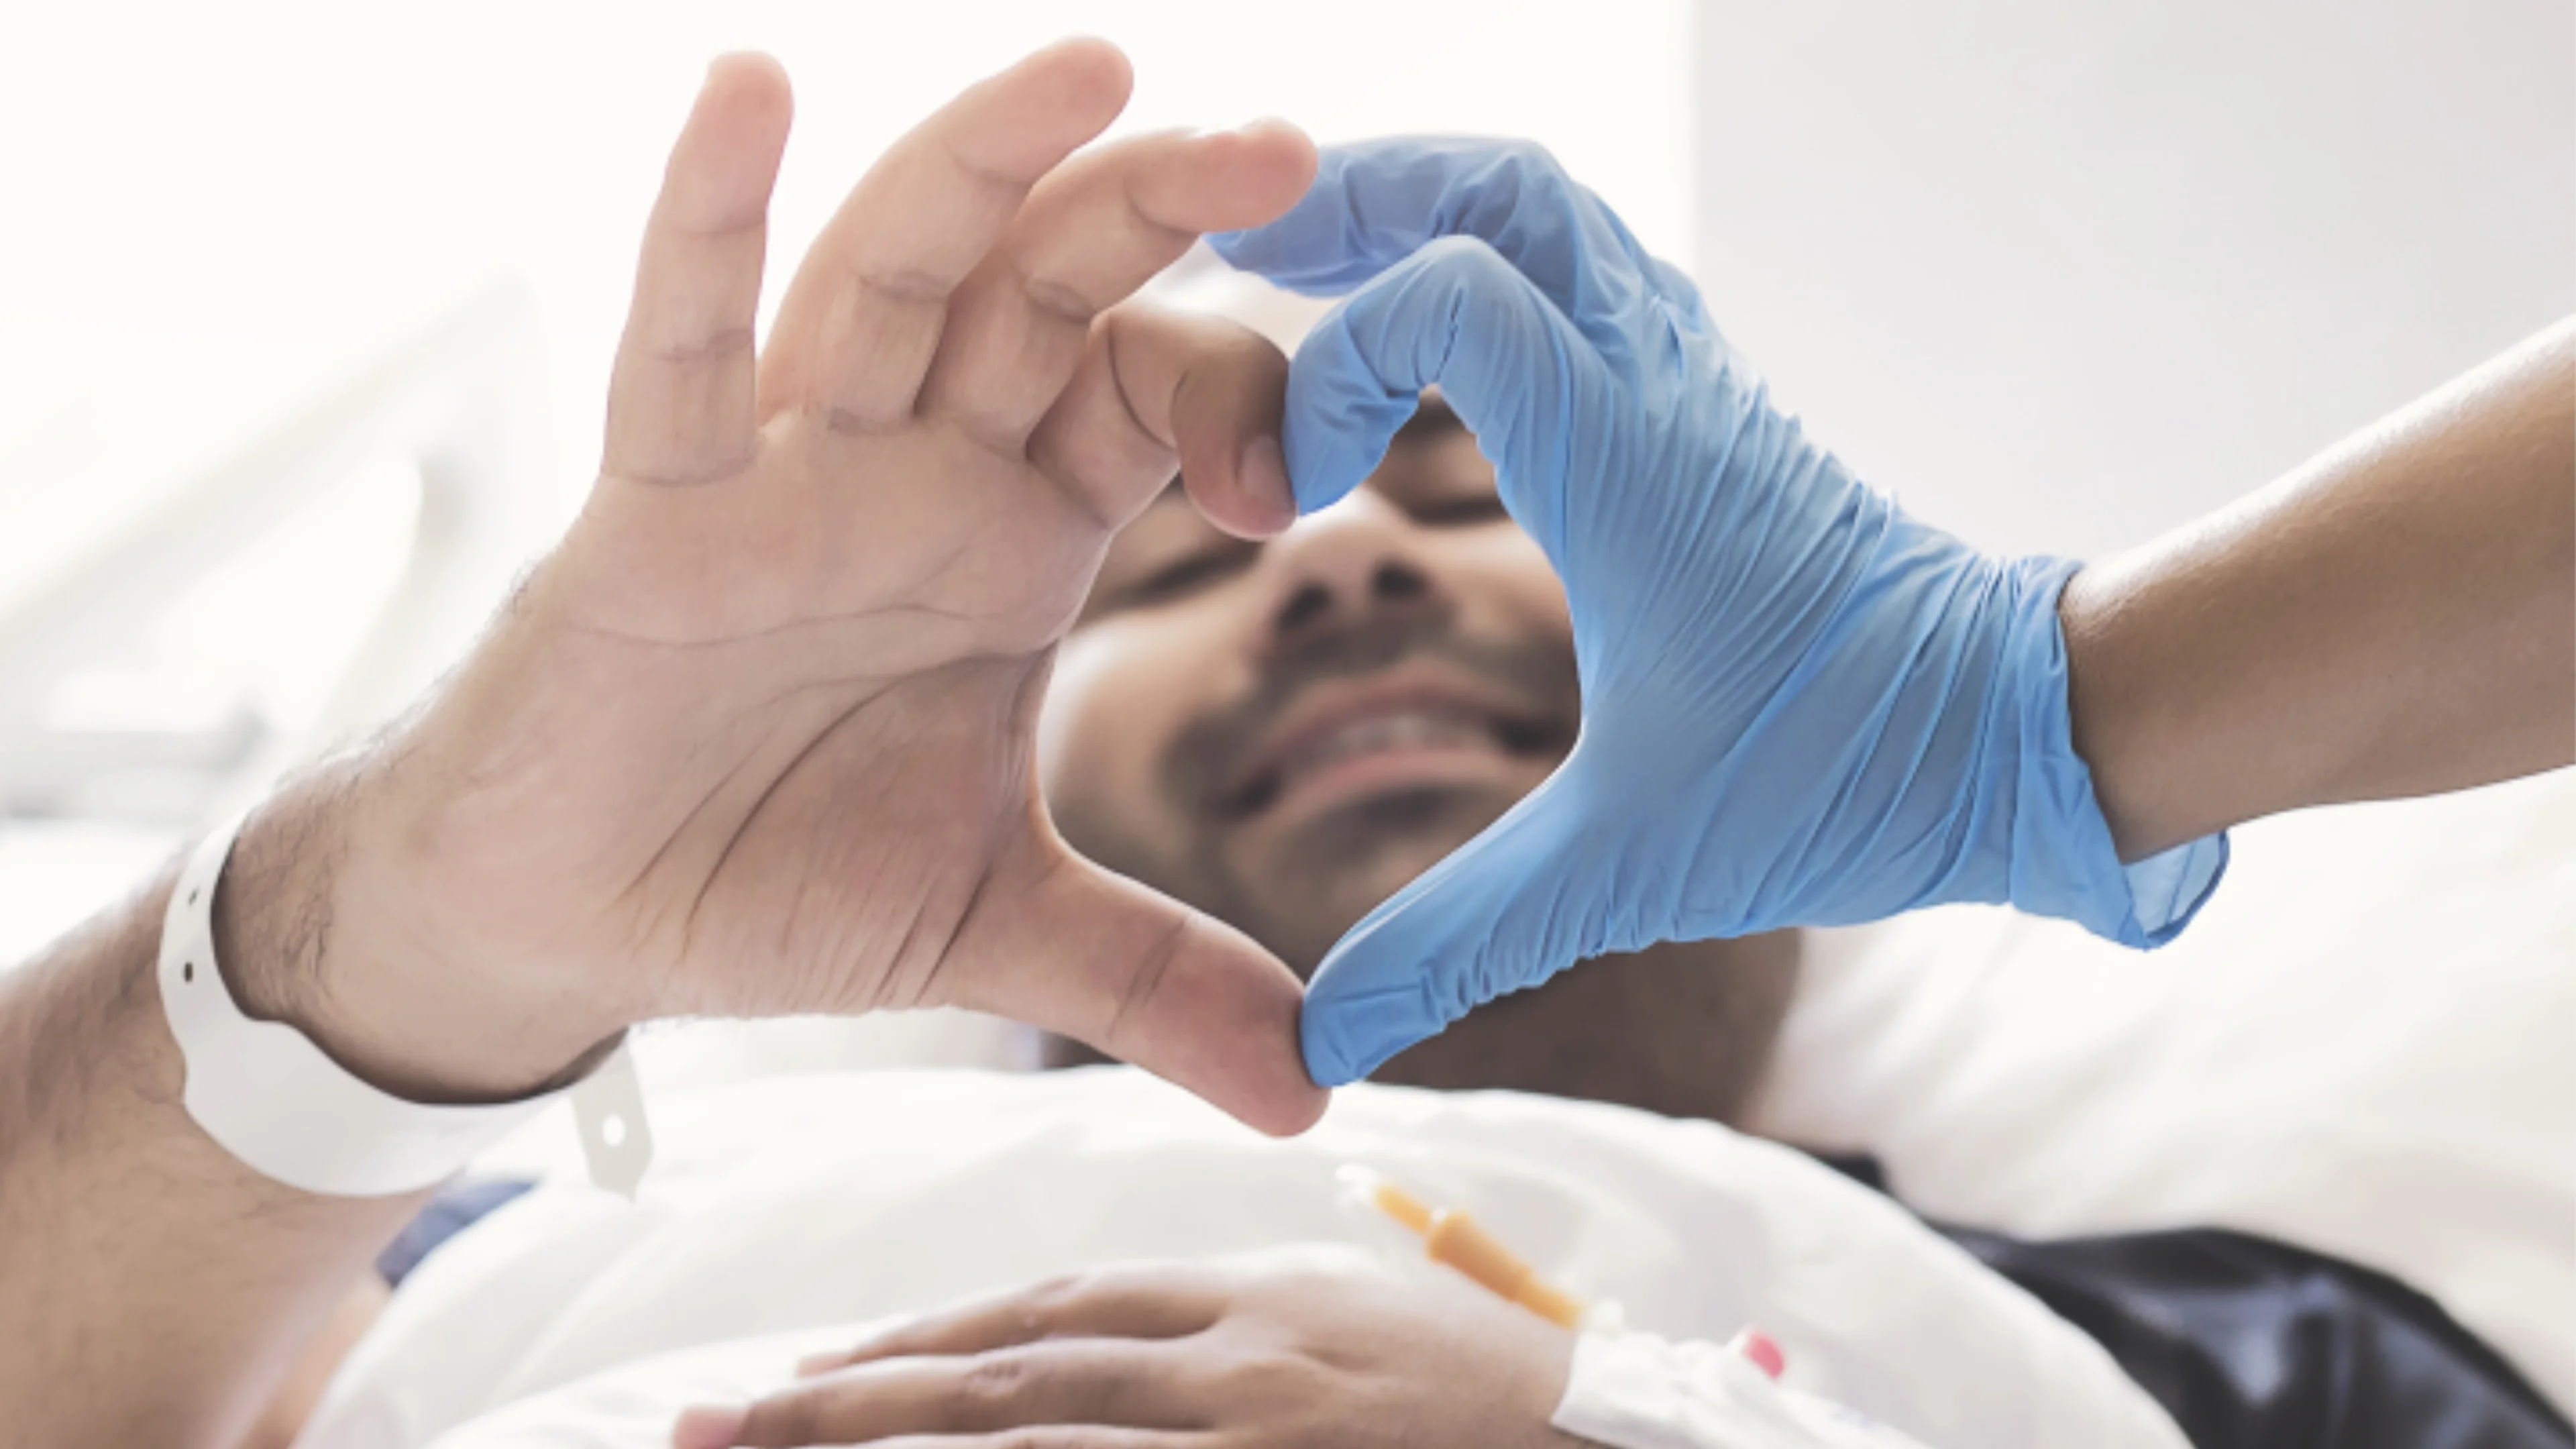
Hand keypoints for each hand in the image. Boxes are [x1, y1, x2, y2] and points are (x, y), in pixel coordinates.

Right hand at [219, 43, 1326, 1131]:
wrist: (575, 927)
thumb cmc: (767, 874)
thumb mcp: (997, 927)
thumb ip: (1154, 981)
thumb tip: (1313, 1089)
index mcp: (1011, 537)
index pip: (1148, 398)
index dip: (1241, 390)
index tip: (1317, 460)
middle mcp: (912, 472)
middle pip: (1046, 293)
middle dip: (1155, 210)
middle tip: (1286, 148)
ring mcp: (783, 472)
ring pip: (891, 278)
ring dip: (983, 166)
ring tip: (1092, 65)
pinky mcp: (651, 510)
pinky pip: (680, 350)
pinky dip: (700, 224)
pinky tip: (748, 95)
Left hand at [682, 1249, 1583, 1448]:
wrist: (1620, 1443)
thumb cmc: (1490, 1390)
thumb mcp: (1355, 1315)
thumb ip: (1237, 1316)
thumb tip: (1110, 1335)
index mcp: (1252, 1293)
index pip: (1051, 1307)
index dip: (923, 1340)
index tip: (814, 1370)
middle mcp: (1234, 1364)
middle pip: (1009, 1375)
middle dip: (849, 1403)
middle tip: (714, 1425)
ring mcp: (1254, 1442)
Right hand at [1211, 141, 2228, 1082]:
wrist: (2022, 731)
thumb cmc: (1846, 775)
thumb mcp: (1630, 864)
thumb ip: (1459, 939)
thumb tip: (1323, 1048)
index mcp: (1626, 462)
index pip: (1449, 293)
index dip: (1330, 358)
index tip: (1293, 492)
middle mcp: (1660, 384)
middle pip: (1505, 186)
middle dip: (1364, 195)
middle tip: (1251, 251)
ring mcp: (1694, 379)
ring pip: (1557, 208)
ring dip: (1432, 209)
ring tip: (1314, 262)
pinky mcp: (1713, 405)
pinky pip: (1593, 270)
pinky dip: (1496, 262)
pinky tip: (1437, 337)